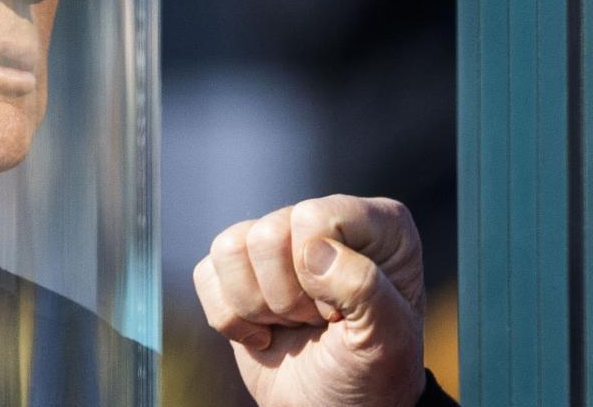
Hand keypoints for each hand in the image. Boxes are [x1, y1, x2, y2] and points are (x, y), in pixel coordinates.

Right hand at [195, 195, 427, 406]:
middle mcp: (326, 223)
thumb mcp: (387, 339)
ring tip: (293, 324)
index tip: (340, 313)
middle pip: (267, 234)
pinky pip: (205, 274)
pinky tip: (266, 332)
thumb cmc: (373, 374)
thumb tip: (312, 250)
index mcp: (378, 226)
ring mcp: (282, 243)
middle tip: (316, 322)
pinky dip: (230, 318)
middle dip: (286, 297)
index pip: (315, 217)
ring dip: (257, 306)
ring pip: (230, 248)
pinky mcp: (241, 271)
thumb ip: (363, 287)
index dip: (317, 273)